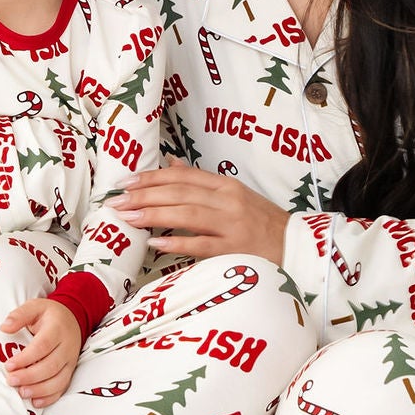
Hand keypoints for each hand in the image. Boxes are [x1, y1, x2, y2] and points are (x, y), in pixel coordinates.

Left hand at [0, 298, 81, 407]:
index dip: (26, 358)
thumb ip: (19, 315)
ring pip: (59, 380)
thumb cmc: (49, 314)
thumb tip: (4, 327)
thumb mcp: (35, 307)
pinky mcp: (70, 371)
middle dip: (30, 376)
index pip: (42, 346)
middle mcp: (67, 346)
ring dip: (39, 390)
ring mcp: (70, 361)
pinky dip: (50, 397)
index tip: (8, 365)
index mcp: (57, 328)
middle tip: (11, 381)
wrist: (73, 319)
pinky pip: (63, 388)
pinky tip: (35, 402)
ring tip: (21, 393)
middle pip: (51, 366)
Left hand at [111, 168, 289, 265]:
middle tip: (118, 200)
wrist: (297, 247)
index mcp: (226, 186)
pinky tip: (156, 243)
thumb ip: (202, 182)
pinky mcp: (236, 250)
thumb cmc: (262, 222)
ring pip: (187, 215)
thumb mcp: (234, 195)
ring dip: (154, 214)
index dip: (152, 177)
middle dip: (145, 195)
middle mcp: (228, 201)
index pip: (183, 176)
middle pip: (180, 193)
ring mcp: (232, 225)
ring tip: (128, 216)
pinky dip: (178, 243)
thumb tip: (171, 164)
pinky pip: (202, 245)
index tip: (127, 181)